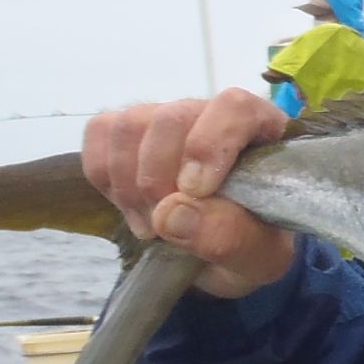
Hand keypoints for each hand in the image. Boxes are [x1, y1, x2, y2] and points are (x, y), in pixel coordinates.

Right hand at [81, 90, 297, 298]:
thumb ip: (232, 236)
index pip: (234, 107)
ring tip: (154, 227)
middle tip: (167, 228)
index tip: (195, 191)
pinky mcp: (130, 132)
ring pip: (129, 125)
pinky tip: (135, 209)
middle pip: (171, 118)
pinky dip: (106, 178)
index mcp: (263, 132)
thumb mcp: (259, 256)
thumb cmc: (252, 246)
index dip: (208, 145)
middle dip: (158, 180)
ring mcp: (167, 119)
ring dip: (130, 185)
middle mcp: (212, 114)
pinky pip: (100, 134)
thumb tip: (171, 213)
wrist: (223, 256)